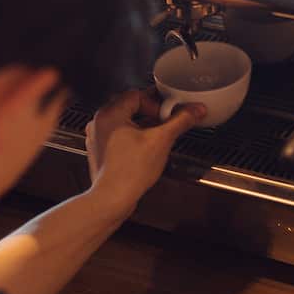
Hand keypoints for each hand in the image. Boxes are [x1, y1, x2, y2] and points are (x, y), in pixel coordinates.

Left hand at [85, 89, 204, 213]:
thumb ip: (180, 121)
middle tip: (165, 122)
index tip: (168, 115)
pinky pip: (118, 136)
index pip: (137, 95)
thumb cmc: (129, 171)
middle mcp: (100, 122)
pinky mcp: (101, 152)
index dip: (156, 103)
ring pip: (124, 122)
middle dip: (150, 113)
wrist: (112, 198)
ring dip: (142, 125)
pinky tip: (144, 150)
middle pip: (130, 107)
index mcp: (110, 113)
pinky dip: (133, 138)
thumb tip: (195, 110)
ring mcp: (98, 138)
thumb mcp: (161, 141)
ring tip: (157, 137)